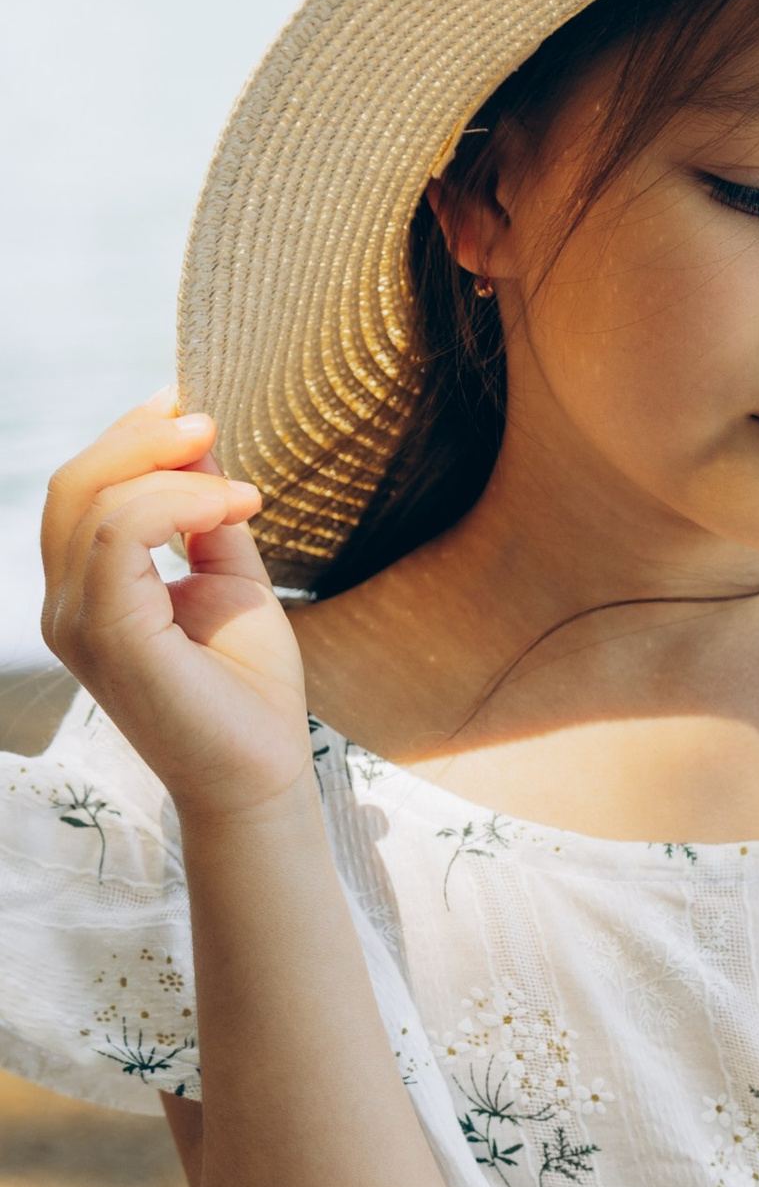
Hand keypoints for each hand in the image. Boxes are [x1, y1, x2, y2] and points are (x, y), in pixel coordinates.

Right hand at [41, 394, 312, 822]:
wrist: (263, 775)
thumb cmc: (250, 690)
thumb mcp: (232, 581)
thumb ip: (207, 518)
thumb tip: (200, 446)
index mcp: (87, 592)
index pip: (82, 492)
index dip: (128, 438)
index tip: (190, 411)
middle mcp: (66, 605)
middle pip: (74, 485)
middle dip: (141, 438)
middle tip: (208, 424)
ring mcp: (75, 622)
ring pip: (91, 502)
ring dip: (170, 470)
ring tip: (240, 489)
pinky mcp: (105, 635)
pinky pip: (117, 535)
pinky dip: (177, 504)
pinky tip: (234, 510)